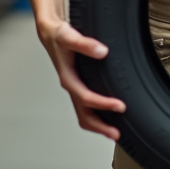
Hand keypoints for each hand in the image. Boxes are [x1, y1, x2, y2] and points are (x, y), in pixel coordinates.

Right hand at [37, 17, 125, 140]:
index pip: (86, 98)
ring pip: (85, 114)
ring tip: (114, 132)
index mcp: (68, 78)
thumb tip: (101, 51)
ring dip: (99, 125)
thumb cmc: (58, 36)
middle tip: (117, 135)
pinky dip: (97, 115)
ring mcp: (74, 88)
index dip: (103, 104)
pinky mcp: (78, 86)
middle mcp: (71, 87)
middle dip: (100, 127)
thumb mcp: (69, 37)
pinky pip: (86, 107)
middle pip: (84, 116)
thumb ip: (84, 44)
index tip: (120, 107)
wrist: (49, 33)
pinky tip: (109, 115)